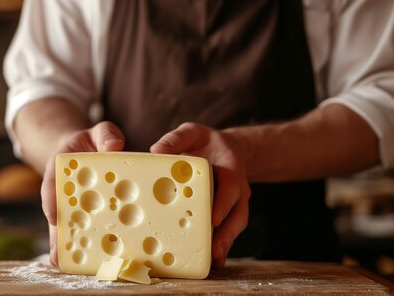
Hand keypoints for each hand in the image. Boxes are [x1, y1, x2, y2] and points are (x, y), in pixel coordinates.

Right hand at [42, 121, 124, 265]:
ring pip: (69, 225)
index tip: (53, 216)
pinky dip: (83, 245)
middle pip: (59, 213)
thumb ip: (106, 135)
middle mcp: (64, 190)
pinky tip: (85, 261)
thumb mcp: (99, 132)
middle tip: (57, 251)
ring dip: (68, 244)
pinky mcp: (87, 214)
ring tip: (64, 264)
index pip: (52, 184)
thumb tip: (113, 146)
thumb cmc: (95, 143)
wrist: (90, 151)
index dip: (51, 201)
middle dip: (58, 232)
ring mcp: (74, 205)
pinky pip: (84, 229)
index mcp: (62, 168)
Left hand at [150, 122, 250, 268]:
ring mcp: (234, 204)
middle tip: (214, 250)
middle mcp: (236, 190)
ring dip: (225, 244)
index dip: (223, 204)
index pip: (230, 188)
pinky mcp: (226, 214)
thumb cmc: (204, 142)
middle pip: (237, 214)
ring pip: (235, 227)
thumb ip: (176, 139)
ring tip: (213, 261)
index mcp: (230, 169)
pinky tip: (210, 260)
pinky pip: (226, 231)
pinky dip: (220, 245)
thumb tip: (156, 151)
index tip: (214, 218)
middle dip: (227, 234)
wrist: (225, 149)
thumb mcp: (191, 132)